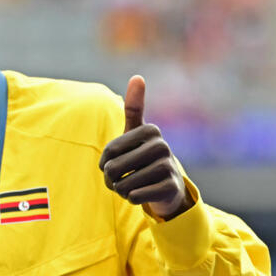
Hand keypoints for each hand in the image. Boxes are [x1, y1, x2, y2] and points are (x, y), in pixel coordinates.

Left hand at [99, 76, 189, 219]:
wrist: (168, 187)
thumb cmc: (144, 157)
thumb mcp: (136, 132)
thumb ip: (135, 107)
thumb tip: (138, 76)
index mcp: (151, 130)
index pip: (109, 150)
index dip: (104, 163)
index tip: (112, 163)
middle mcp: (162, 146)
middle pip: (114, 168)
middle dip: (111, 179)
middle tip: (119, 180)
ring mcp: (168, 166)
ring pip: (124, 184)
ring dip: (121, 190)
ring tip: (131, 186)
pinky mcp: (171, 187)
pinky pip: (136, 196)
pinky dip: (132, 199)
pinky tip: (140, 194)